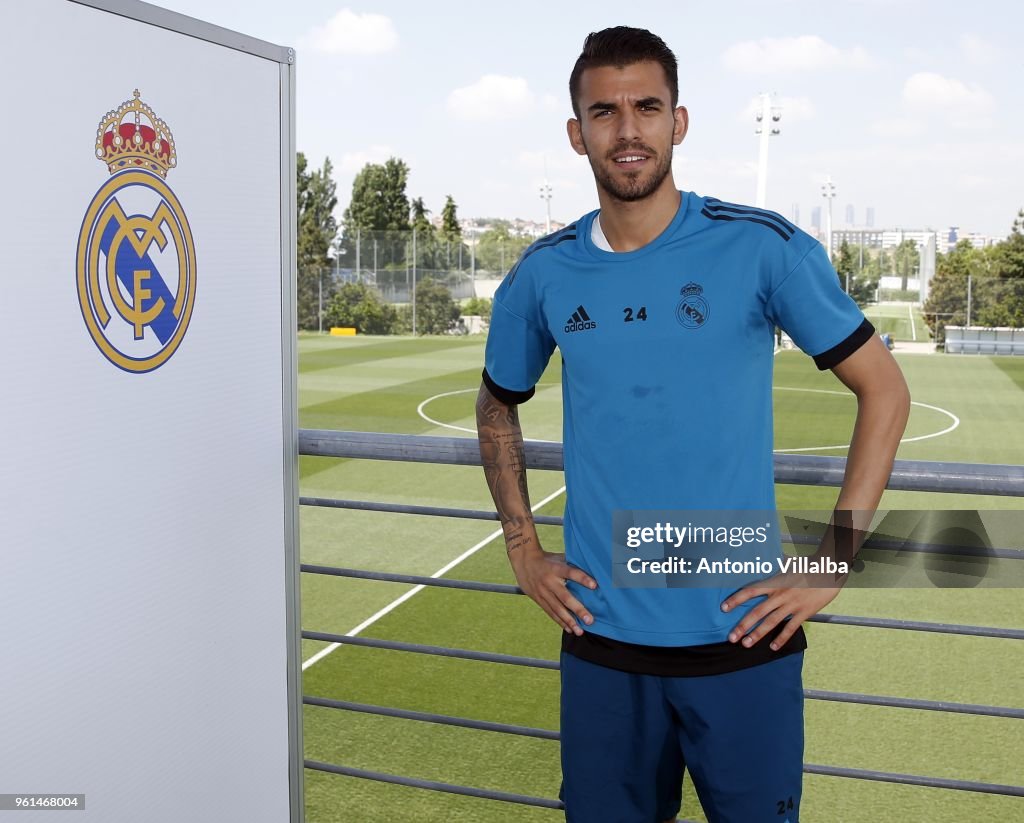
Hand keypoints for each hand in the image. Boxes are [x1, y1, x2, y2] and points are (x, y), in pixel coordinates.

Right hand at [510, 549, 596, 634]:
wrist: (524, 562)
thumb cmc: (547, 560)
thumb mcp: (559, 558)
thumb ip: (573, 565)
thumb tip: (593, 570)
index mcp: (556, 568)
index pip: (571, 572)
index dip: (582, 579)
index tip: (594, 585)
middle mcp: (549, 581)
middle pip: (565, 597)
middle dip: (578, 609)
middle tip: (589, 620)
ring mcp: (543, 592)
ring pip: (557, 609)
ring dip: (569, 621)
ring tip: (580, 631)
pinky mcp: (538, 599)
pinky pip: (550, 612)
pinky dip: (560, 621)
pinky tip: (569, 629)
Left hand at [721, 571, 841, 650]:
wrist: (829, 570)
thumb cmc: (808, 566)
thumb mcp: (788, 565)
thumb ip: (775, 567)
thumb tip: (763, 560)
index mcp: (774, 582)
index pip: (750, 591)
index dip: (736, 599)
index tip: (724, 608)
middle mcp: (780, 594)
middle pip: (757, 611)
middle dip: (743, 625)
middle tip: (731, 637)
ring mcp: (792, 604)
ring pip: (771, 622)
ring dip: (757, 634)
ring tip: (746, 644)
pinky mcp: (804, 612)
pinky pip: (791, 628)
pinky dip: (782, 638)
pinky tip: (773, 647)